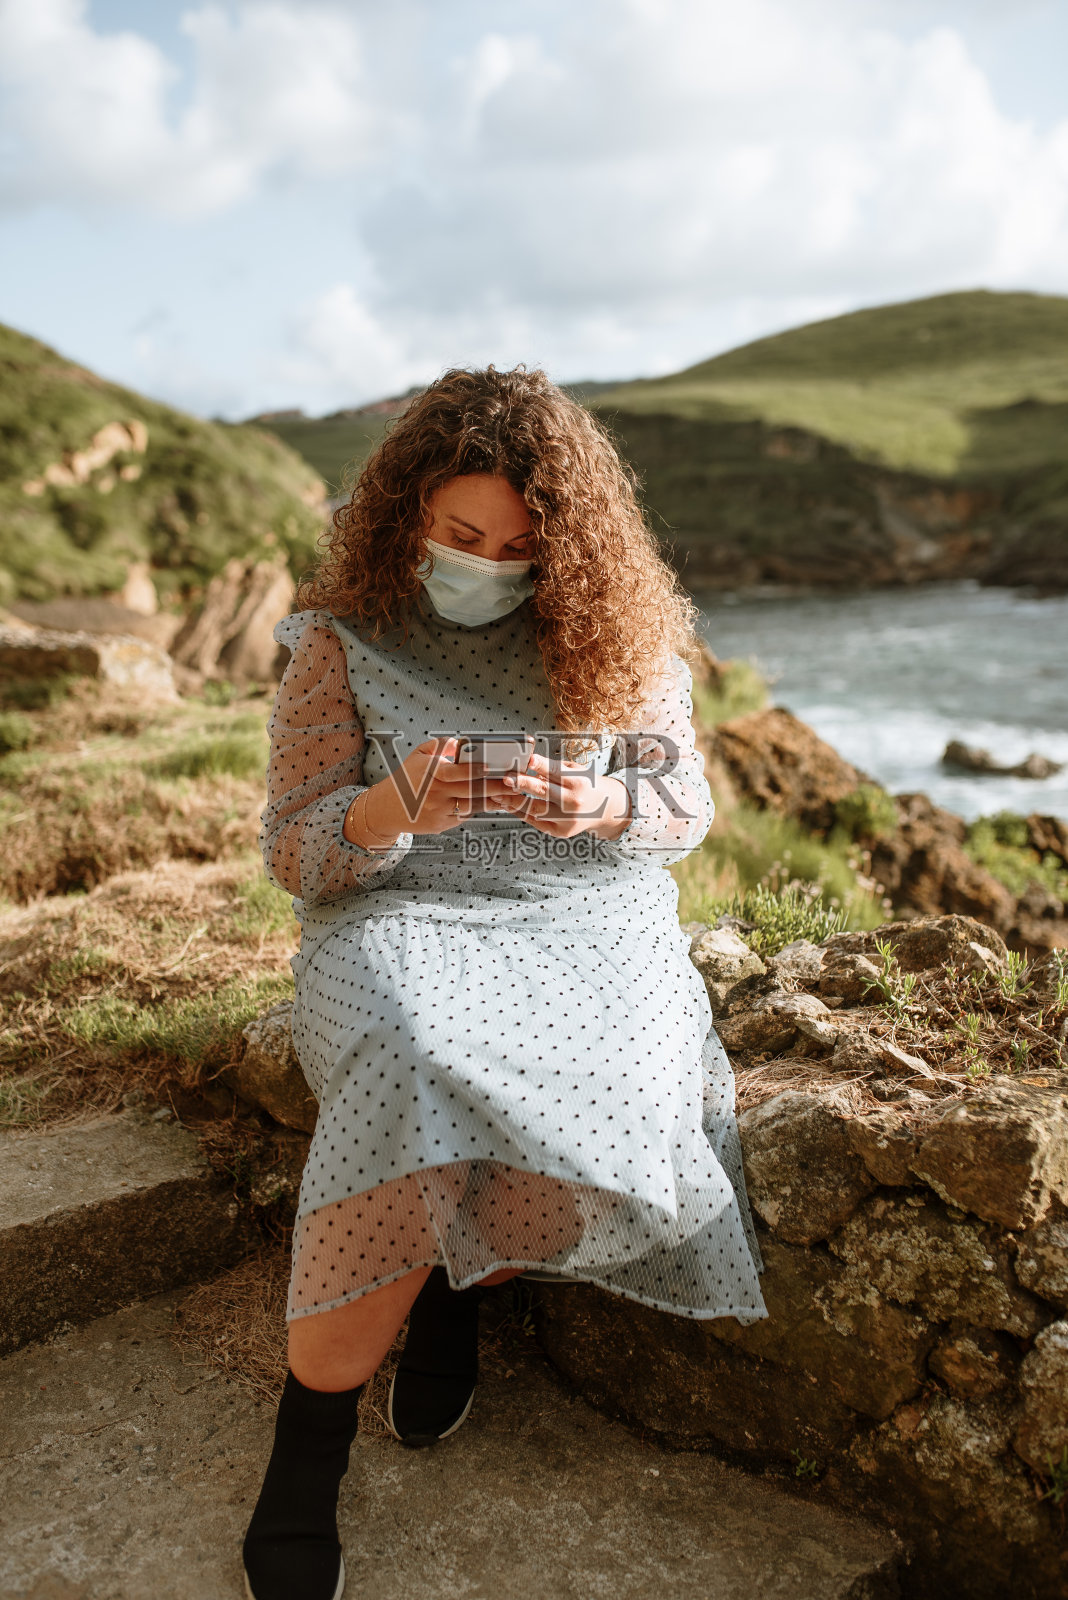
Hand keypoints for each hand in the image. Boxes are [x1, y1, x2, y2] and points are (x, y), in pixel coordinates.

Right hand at [349, 738, 512, 842]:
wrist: (386, 809)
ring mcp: (439, 811)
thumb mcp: (418, 756)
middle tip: (515, 781)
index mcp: (430, 773)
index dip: (475, 769)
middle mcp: (435, 793)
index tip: (492, 766)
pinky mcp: (442, 825)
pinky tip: (495, 803)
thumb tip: (460, 742)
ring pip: (472, 805)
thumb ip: (439, 746)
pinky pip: (465, 815)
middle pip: (471, 790)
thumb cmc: (407, 778)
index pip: (456, 771)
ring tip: (512, 793)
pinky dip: (480, 809)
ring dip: (493, 800)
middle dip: (495, 786)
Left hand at [486, 751, 631, 840]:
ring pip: (535, 810)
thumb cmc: (586, 784)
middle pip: (544, 792)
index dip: (542, 766)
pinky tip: (508, 805)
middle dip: (523, 784)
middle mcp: (573, 802)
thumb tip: (527, 763)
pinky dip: (521, 813)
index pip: (556, 772)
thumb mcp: (575, 771)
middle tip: (506, 778)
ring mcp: (567, 819)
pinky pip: (536, 822)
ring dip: (514, 802)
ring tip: (498, 794)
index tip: (528, 759)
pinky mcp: (561, 831)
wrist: (605, 809)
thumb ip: (553, 768)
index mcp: (579, 783)